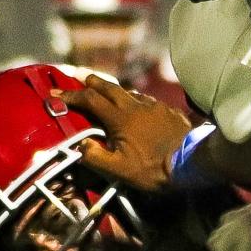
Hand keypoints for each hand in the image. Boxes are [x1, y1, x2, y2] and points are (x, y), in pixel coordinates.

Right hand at [55, 74, 191, 191]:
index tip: (56, 94)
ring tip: (108, 94)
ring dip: (115, 91)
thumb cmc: (155, 168)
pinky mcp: (170, 110)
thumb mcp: (120, 170)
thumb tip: (80, 145)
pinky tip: (138, 107)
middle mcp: (136, 106)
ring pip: (130, 92)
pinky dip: (135, 100)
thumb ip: (96, 157)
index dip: (72, 96)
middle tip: (81, 79)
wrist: (194, 162)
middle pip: (110, 87)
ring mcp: (155, 106)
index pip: (91, 100)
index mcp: (121, 118)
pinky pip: (147, 100)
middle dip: (93, 83)